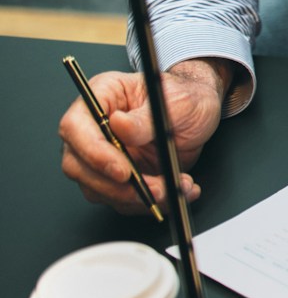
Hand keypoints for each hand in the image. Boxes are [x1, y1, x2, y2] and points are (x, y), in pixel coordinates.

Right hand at [58, 59, 231, 215]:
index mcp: (101, 96)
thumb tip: (119, 125)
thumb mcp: (176, 101)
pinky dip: (150, 202)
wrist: (201, 110)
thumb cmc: (185, 96)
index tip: (123, 171)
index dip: (94, 154)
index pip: (75, 127)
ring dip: (137, 197)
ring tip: (175, 187)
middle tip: (153, 190)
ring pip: (98, 189)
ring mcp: (101, 155)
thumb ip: (147, 118)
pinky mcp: (116, 177)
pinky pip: (121, 199)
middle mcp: (93, 128)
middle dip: (116, 186)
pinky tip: (178, 190)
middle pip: (78, 166)